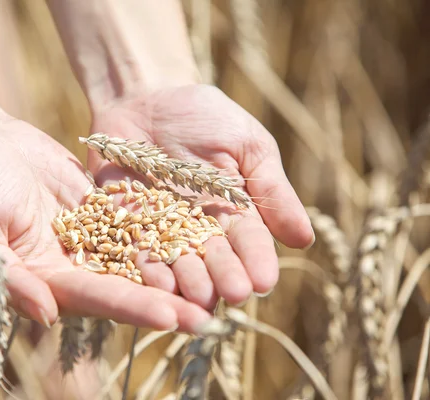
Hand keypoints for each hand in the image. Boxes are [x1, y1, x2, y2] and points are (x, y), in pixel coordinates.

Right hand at [0, 118, 211, 331]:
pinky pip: (139, 221)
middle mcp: (73, 265)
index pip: (95, 299)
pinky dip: (168, 230)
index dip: (133, 308)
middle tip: (212, 317)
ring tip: (218, 283)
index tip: (172, 316)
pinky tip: (202, 237)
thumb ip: (9, 275)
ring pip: (140, 258)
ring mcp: (91, 238)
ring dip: (177, 272)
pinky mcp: (102, 210)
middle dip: (168, 301)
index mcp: (45, 279)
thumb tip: (46, 316)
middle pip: (128, 287)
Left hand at [89, 84, 314, 308]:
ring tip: (196, 296)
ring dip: (186, 280)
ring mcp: (161, 226)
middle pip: (213, 257)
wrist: (148, 96)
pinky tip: (152, 280)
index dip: (256, 260)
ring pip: (176, 259)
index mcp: (235, 211)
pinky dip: (143, 264)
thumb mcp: (247, 144)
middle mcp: (199, 226)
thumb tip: (304, 239)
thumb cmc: (206, 116)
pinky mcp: (124, 220)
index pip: (250, 241)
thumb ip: (271, 189)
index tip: (263, 281)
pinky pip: (133, 245)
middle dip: (224, 276)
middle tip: (232, 295)